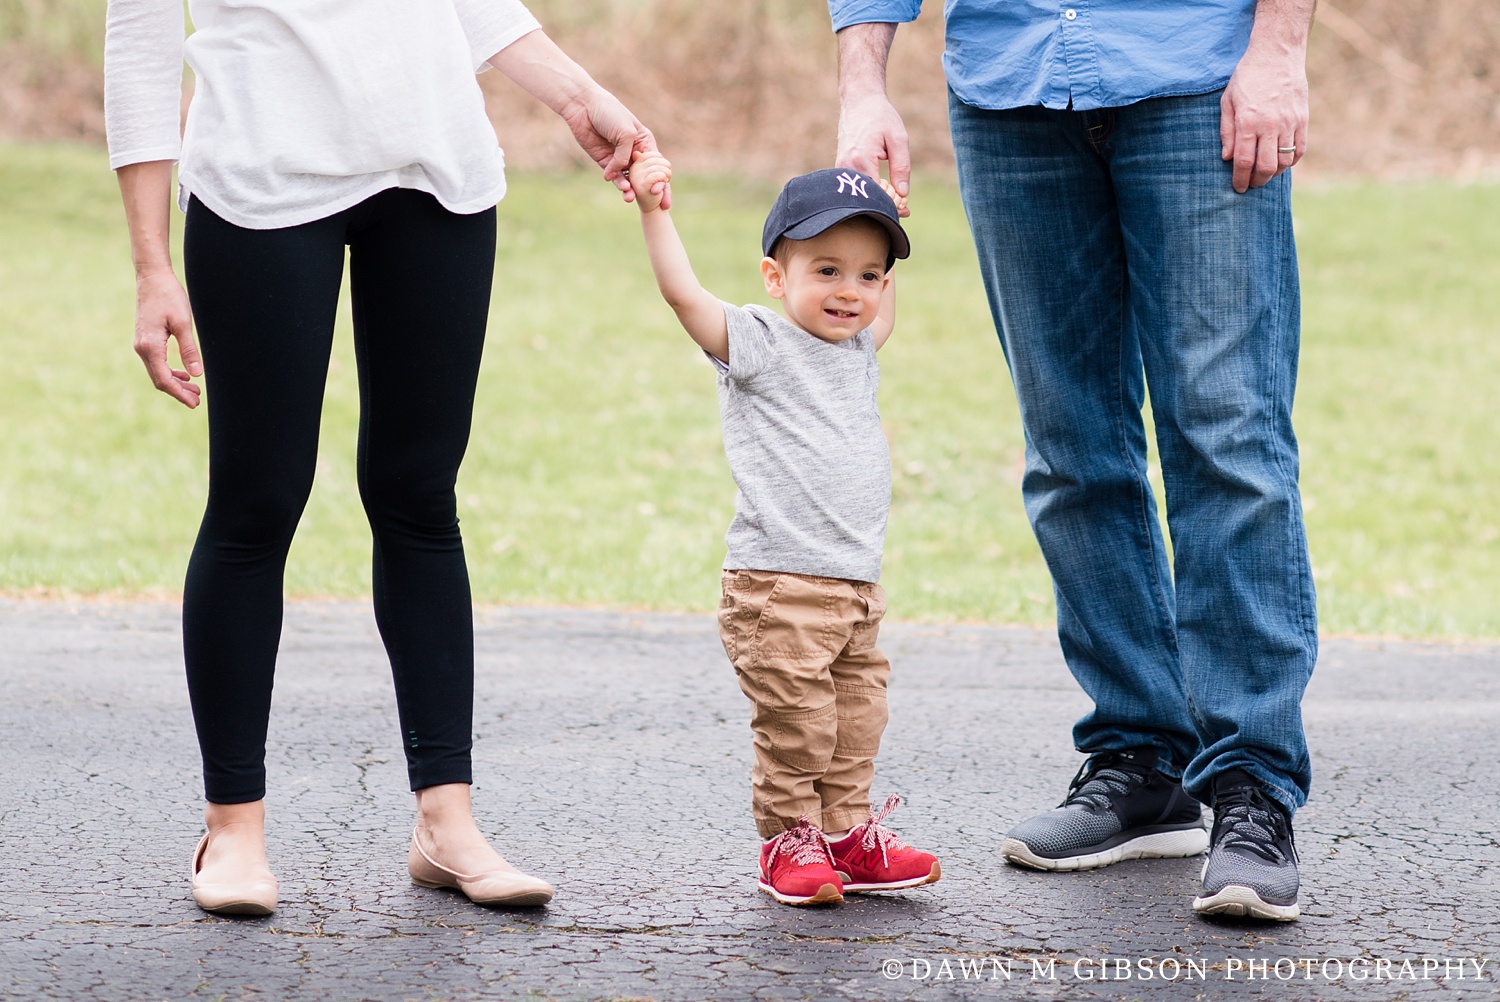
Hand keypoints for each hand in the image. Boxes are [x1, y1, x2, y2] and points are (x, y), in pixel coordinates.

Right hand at [133, 269, 200, 407]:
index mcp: (150, 346)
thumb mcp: (183, 323)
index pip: (164, 379)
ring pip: (157, 372)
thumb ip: (189, 349)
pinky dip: (169, 371)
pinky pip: (156, 363)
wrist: (152, 277)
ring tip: (194, 390)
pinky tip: (183, 374)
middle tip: (197, 400)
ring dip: (175, 382)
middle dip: (178, 391)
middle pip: (159, 379)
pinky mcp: (145, 340)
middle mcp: (141, 348)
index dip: (180, 393)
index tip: (194, 403)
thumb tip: (196, 374)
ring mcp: (141, 344)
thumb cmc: (169, 296)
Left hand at [561, 88, 670, 208]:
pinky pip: (614, 177)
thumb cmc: (610, 113)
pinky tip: (622, 187)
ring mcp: (619, 158)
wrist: (584, 106)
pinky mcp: (605, 162)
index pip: (658, 166)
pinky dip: (618, 183)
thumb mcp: (626, 134)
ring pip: (629, 180)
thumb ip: (625, 157)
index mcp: (645, 143)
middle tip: (654, 204)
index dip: (662, 181)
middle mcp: (634, 153)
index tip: (662, 192)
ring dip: (631, 190)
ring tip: (629, 198)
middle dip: (650, 191)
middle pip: (645, 177)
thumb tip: (619, 175)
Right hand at [835, 23, 909, 215]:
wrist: (859, 101)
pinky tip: (884, 190)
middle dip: (886, 206)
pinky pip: (854, 187)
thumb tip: (903, 195)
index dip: (892, 204)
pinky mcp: (839, 169)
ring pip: (859, 195)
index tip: (907, 206)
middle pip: (866, 199)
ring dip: (878, 200)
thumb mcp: (898, 139)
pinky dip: (869, 192)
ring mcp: (840, 169)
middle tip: (906, 209)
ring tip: (897, 199)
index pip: (877, 196)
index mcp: (861, 160)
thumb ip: (902, 167)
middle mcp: (846, 167)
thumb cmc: (880, 117)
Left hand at [1220, 42, 1308, 192]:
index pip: (1244, 162)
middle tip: (1251, 184)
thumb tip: (1227, 158)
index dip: (1240, 179)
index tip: (1238, 188)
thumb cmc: (1247, 77)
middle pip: (1266, 167)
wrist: (1277, 54)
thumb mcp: (1227, 102)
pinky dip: (1291, 161)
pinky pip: (1300, 149)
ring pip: (1284, 161)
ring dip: (1274, 174)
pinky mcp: (1302, 118)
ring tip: (1264, 174)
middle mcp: (1270, 125)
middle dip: (1257, 181)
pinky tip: (1282, 162)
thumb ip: (1227, 131)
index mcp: (1248, 122)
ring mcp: (1289, 122)